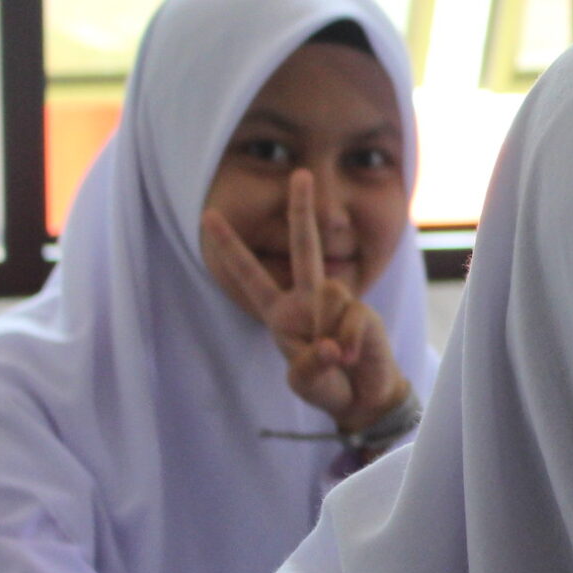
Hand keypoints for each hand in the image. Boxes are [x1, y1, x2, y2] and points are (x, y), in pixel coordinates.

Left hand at [202, 170, 408, 437]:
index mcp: (280, 311)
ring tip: (336, 359)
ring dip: (329, 335)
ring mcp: (338, 303)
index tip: (208, 215)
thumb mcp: (302, 381)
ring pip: (329, 294)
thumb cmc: (325, 385)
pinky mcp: (364, 312)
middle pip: (305, 246)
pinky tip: (351, 357)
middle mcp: (307, 299)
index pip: (250, 274)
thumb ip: (307, 365)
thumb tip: (329, 345)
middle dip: (302, 209)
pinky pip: (351, 318)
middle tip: (301, 174)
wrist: (363, 398)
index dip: (230, 246)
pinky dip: (348, 344)